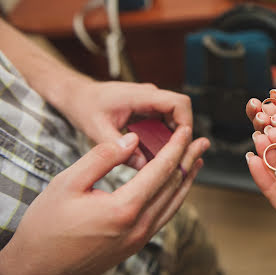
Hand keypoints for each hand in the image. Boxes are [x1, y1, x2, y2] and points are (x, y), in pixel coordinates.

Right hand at [0, 127, 209, 274]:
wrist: (38, 269)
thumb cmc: (46, 226)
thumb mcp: (67, 183)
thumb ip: (102, 158)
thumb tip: (132, 141)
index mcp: (124, 208)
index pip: (161, 170)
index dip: (176, 147)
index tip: (187, 131)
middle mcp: (139, 226)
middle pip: (173, 186)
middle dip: (189, 160)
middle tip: (203, 142)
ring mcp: (139, 239)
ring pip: (173, 203)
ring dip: (187, 179)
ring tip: (197, 162)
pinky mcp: (135, 245)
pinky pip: (164, 216)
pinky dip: (174, 197)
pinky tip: (176, 188)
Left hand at [56, 80, 192, 168]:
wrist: (76, 95)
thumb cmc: (84, 106)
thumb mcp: (97, 130)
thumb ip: (118, 149)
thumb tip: (143, 166)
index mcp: (139, 96)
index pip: (179, 103)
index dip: (186, 123)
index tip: (182, 144)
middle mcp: (149, 96)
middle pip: (181, 112)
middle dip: (182, 136)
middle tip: (173, 158)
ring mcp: (150, 102)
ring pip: (175, 119)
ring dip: (173, 138)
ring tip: (163, 158)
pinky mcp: (148, 109)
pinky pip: (165, 123)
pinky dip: (164, 138)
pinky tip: (153, 154)